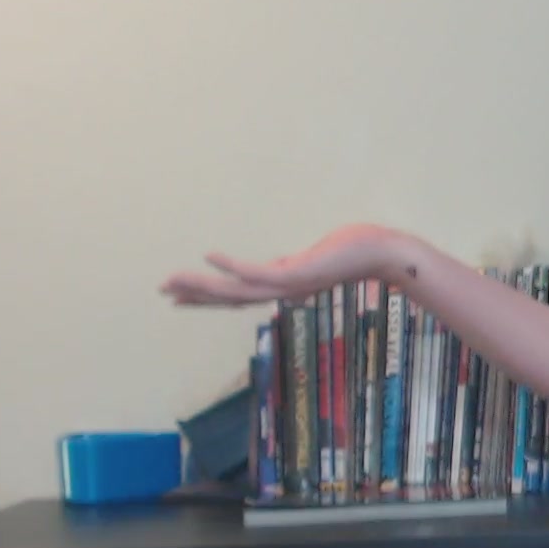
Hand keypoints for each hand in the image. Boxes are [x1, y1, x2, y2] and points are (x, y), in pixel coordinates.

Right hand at [160, 223, 406, 307]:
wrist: (386, 254)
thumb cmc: (356, 250)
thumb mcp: (315, 258)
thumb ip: (294, 264)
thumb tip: (280, 265)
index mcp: (286, 287)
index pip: (240, 294)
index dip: (209, 296)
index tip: (180, 297)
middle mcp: (285, 291)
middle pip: (231, 297)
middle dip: (196, 295)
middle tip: (163, 292)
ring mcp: (290, 285)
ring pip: (237, 290)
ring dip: (202, 286)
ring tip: (172, 280)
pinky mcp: (298, 274)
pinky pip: (258, 272)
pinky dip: (232, 266)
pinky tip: (208, 256)